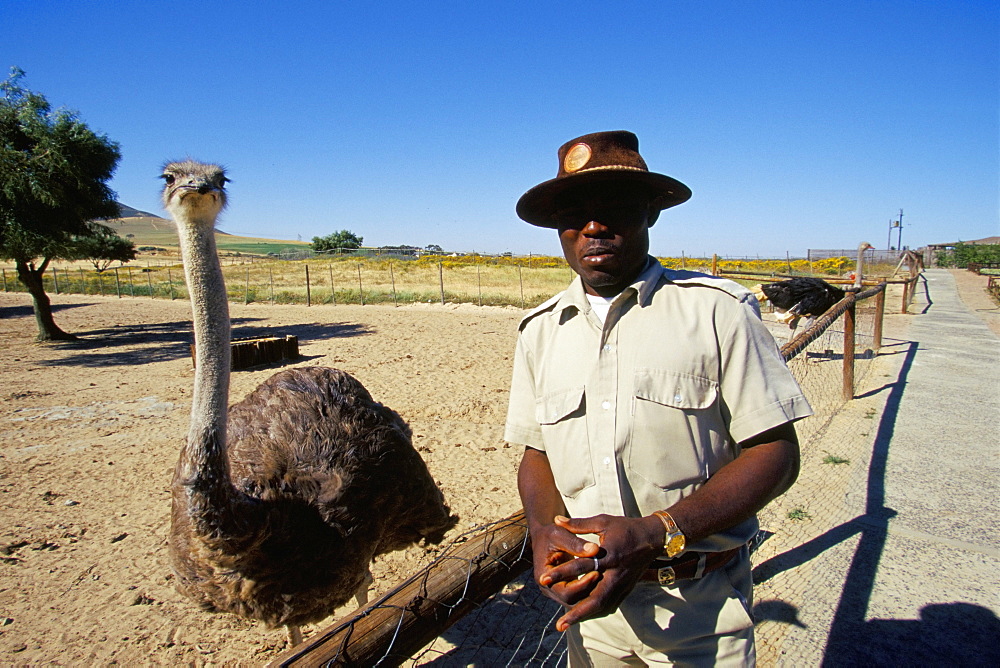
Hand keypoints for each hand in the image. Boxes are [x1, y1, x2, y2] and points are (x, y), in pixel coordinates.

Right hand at [529, 517, 600, 607]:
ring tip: (603, 577)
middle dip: (588, 590)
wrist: (543, 536)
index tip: (597, 572)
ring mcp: (555, 590)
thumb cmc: (550, 533)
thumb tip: (595, 550)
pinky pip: (578, 597)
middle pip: (571, 601)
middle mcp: (547, 587)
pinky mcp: (564, 589)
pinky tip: (601, 581)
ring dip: (590, 593)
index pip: (565, 591)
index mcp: (543, 575)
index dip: (582, 585)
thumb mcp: (560, 534)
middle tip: (602, 575)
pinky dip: (589, 592)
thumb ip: (576, 544)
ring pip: (576, 602)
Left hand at [543, 514, 663, 631]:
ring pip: (603, 606)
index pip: (581, 567)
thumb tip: (556, 518)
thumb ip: (578, 524)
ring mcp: (622, 584)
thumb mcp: (603, 521)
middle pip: (594, 598)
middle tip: (559, 625)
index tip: (543, 579)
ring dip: (584, 616)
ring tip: (566, 624)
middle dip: (576, 612)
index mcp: (608, 555)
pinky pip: (610, 604)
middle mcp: (615, 573)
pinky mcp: (626, 588)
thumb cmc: (626, 528)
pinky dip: (596, 611)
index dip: (561, 573)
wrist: (654, 538)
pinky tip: (584, 616)